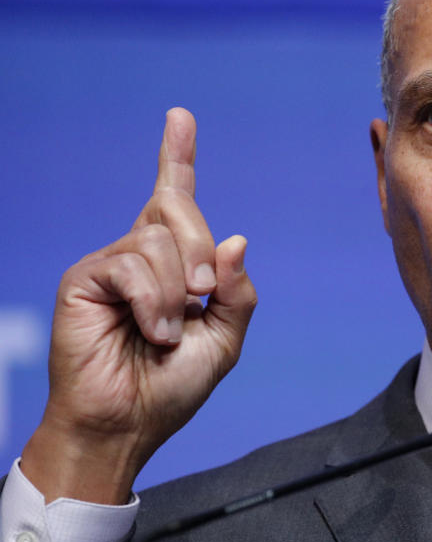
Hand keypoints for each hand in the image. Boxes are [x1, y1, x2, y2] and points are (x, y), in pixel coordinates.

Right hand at [20, 108, 256, 503]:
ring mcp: (111, 264)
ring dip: (178, 292)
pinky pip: (134, 265)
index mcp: (174, 264)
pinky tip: (152, 331)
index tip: (179, 117)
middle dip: (201, 250)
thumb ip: (237, 291)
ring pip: (158, 240)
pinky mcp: (84, 278)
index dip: (177, 157)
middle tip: (203, 295)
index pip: (174, 199)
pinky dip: (155, 302)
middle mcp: (140, 254)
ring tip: (168, 331)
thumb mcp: (225, 338)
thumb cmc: (172, 386)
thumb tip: (236, 239)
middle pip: (176, 207)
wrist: (129, 425)